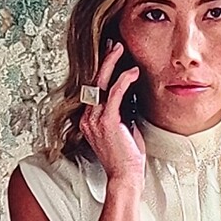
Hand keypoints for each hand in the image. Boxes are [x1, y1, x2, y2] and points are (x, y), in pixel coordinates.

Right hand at [79, 41, 146, 182]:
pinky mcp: (107, 121)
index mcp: (89, 119)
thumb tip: (129, 95)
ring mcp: (95, 119)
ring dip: (112, 64)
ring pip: (101, 83)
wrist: (125, 176)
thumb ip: (121, 112)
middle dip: (104, 60)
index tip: (110, 55)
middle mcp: (88, 117)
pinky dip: (124, 80)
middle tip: (113, 44)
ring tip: (119, 49)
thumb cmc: (127, 157)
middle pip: (94, 81)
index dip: (102, 70)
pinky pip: (114, 94)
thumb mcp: (123, 129)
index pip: (94, 88)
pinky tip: (132, 71)